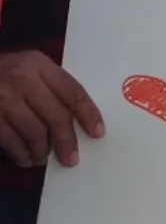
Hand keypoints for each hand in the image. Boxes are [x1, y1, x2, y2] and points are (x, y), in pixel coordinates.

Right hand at [0, 51, 103, 168]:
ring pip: (34, 132)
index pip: (72, 91)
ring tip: (44, 158)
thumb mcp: (25, 69)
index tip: (98, 133)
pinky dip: (21, 154)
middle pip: (56, 115)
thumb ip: (49, 86)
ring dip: (42, 150)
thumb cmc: (0, 74)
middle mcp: (21, 77)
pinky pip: (11, 141)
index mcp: (37, 64)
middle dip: (66, 141)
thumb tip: (79, 121)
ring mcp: (1, 97)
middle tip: (71, 159)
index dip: (88, 114)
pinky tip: (26, 159)